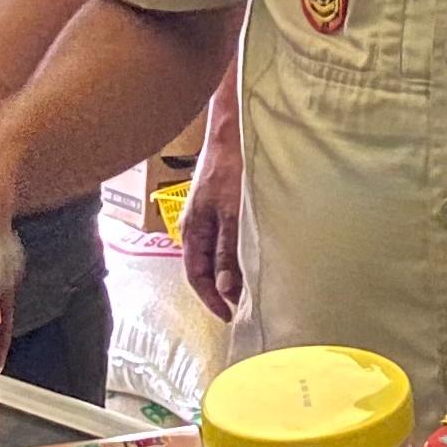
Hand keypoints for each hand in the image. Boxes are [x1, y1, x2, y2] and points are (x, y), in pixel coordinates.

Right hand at [180, 101, 245, 320]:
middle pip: (205, 268)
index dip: (211, 300)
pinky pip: (227, 241)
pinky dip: (238, 256)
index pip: (195, 276)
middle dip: (222, 290)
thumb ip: (227, 252)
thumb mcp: (232, 214)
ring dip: (232, 273)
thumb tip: (225, 290)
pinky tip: (255, 259)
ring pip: (218, 255)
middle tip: (245, 309)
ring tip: (253, 289)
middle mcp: (197, 227)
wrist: (235, 130)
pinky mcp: (224, 208)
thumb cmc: (232, 168)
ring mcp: (210, 217)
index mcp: (191, 230)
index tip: (231, 317)